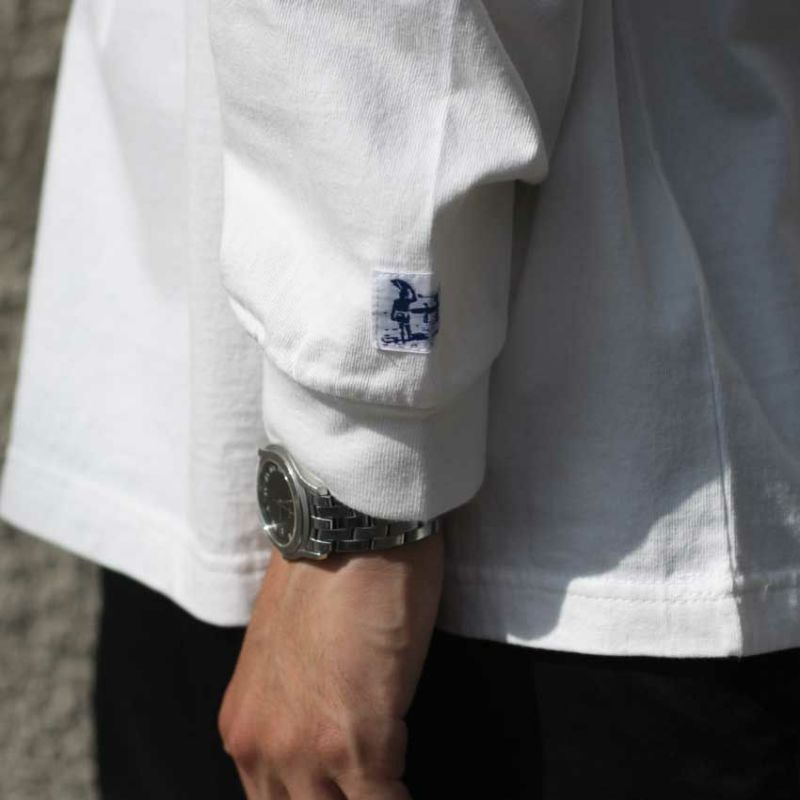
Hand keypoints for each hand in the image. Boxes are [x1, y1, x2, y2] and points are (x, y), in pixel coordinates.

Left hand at [219, 530, 444, 798]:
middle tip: (372, 787)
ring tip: (396, 786)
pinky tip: (412, 788)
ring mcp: (304, 749)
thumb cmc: (332, 572)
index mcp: (244, 725)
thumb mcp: (294, 652)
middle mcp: (260, 746)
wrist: (348, 525)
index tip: (350, 790)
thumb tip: (332, 729)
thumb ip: (299, 705)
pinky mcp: (355, 742)